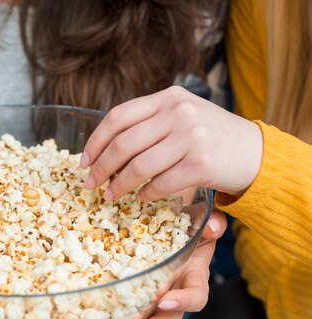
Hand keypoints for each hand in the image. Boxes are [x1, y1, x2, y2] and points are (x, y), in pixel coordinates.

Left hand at [81, 86, 262, 200]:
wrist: (257, 154)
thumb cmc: (212, 139)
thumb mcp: (182, 117)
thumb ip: (150, 124)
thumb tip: (104, 149)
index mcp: (168, 98)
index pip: (118, 116)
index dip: (95, 141)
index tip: (83, 161)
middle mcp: (179, 113)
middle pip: (123, 143)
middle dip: (100, 167)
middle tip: (90, 184)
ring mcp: (191, 137)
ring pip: (138, 166)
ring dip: (118, 185)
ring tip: (110, 195)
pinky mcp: (202, 163)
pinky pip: (160, 184)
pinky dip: (145, 194)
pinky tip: (140, 198)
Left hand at [104, 210, 226, 318]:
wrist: (173, 231)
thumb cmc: (186, 226)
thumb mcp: (200, 220)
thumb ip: (210, 225)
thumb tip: (212, 225)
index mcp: (193, 277)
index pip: (196, 294)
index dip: (183, 300)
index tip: (165, 300)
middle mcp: (176, 296)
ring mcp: (158, 305)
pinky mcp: (140, 307)